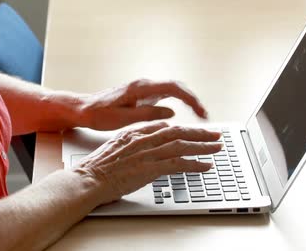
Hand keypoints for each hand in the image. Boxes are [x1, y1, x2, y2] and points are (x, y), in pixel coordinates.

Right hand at [74, 122, 221, 203]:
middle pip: (178, 132)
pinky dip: (194, 164)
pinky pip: (178, 164)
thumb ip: (130, 143)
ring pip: (182, 145)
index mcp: (134, 133)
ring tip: (217, 148)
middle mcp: (143, 139)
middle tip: (215, 135)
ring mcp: (147, 153)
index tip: (193, 132)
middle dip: (199, 133)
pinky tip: (205, 166)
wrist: (89, 178)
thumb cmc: (97, 168)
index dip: (182, 129)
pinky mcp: (150, 168)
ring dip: (202, 147)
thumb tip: (142, 144)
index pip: (163, 127)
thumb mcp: (114, 147)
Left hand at [76, 79, 207, 130]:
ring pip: (172, 90)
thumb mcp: (122, 119)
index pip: (173, 88)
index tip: (201, 112)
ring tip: (199, 116)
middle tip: (205, 117)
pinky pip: (165, 95)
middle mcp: (144, 85)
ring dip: (187, 100)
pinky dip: (178, 102)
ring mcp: (143, 89)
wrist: (83, 109)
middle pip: (176, 87)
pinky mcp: (142, 95)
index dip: (190, 99)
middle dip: (193, 100)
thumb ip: (147, 115)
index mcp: (140, 88)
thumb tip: (171, 112)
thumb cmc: (98, 114)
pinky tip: (183, 114)